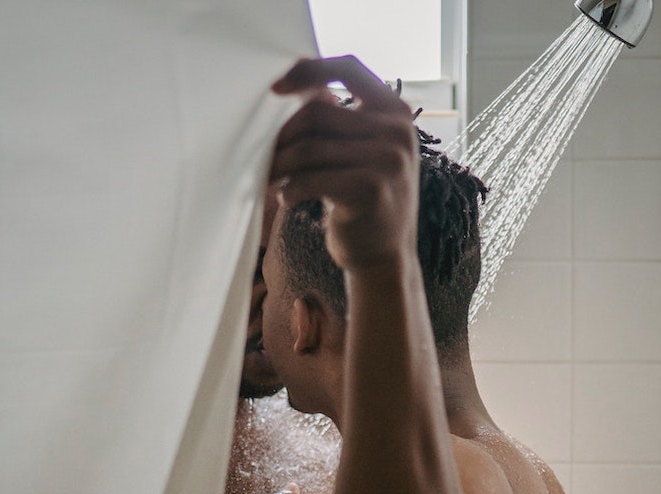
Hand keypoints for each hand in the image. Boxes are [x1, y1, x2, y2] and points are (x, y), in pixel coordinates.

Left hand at [270, 56, 419, 272]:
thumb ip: (340, 121)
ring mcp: (388, 160)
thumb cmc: (362, 202)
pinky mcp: (370, 189)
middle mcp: (398, 131)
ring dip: (280, 165)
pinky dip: (290, 189)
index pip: (348, 68)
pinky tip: (287, 198)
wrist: (385, 258)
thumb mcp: (361, 154)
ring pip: (309, 148)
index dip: (309, 70)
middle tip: (262, 156)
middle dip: (282, 136)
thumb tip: (293, 88)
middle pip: (317, 114)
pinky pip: (310, 179)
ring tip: (270, 179)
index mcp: (396, 112)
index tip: (275, 87)